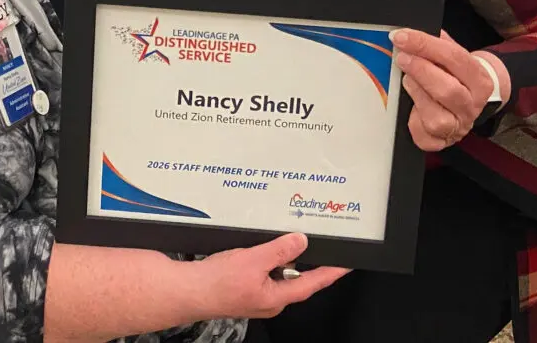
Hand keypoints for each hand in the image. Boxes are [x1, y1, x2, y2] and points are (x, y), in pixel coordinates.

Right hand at [196, 233, 347, 319]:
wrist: (189, 290)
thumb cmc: (217, 283)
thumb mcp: (254, 260)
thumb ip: (279, 251)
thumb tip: (300, 242)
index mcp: (277, 297)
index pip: (313, 283)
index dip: (331, 272)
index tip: (347, 264)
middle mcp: (270, 299)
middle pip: (295, 276)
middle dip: (302, 259)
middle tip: (313, 240)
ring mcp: (257, 294)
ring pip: (277, 271)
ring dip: (280, 256)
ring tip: (281, 237)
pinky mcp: (245, 286)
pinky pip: (264, 270)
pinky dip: (266, 257)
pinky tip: (259, 246)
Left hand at [390, 29, 509, 150]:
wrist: (469, 101)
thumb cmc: (456, 76)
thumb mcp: (454, 56)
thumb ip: (438, 44)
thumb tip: (413, 33)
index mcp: (480, 80)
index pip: (454, 58)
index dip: (425, 45)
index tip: (402, 36)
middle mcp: (472, 106)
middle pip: (448, 90)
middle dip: (420, 70)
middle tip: (401, 57)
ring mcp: (458, 126)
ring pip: (437, 117)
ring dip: (417, 94)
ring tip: (407, 80)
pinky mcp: (441, 142)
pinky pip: (425, 136)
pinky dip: (413, 121)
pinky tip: (410, 108)